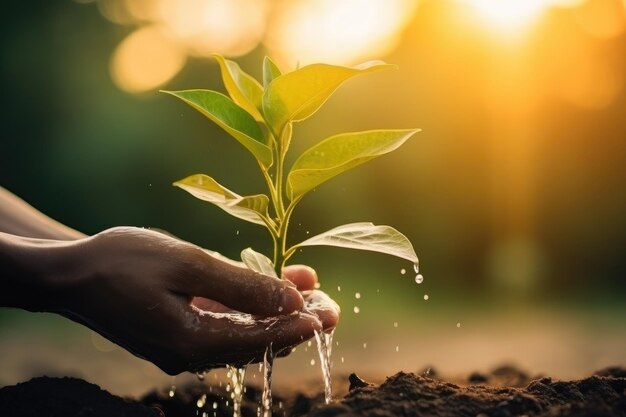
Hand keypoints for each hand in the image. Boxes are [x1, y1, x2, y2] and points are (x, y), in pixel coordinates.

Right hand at [51, 227, 338, 373]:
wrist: (70, 272)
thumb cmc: (123, 261)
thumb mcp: (187, 265)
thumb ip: (241, 286)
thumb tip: (291, 301)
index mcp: (191, 341)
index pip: (260, 340)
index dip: (298, 327)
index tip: (329, 315)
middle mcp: (189, 353)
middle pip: (256, 341)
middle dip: (295, 321)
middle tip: (331, 305)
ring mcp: (181, 346)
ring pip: (243, 332)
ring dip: (276, 311)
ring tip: (311, 288)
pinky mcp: (176, 332)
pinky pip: (223, 324)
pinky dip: (249, 306)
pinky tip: (270, 283)